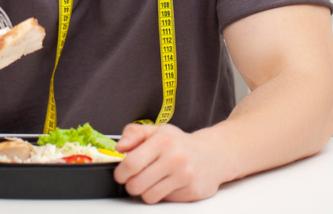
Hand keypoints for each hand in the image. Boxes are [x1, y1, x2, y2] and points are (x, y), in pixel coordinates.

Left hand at [113, 123, 230, 203]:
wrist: (212, 155)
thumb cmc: (179, 144)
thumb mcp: (156, 131)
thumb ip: (133, 133)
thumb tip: (119, 147)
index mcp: (163, 140)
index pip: (131, 164)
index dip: (121, 173)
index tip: (121, 174)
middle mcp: (175, 157)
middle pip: (137, 185)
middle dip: (131, 185)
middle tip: (136, 179)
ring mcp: (185, 176)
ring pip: (149, 196)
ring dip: (146, 191)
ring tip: (152, 182)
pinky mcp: (192, 191)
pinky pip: (165, 200)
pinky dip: (163, 195)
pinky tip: (169, 184)